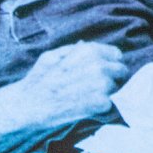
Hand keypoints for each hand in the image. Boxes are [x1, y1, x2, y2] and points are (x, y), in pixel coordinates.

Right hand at [12, 42, 129, 130]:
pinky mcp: (102, 103)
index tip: (102, 72)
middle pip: (121, 71)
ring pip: (116, 88)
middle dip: (112, 78)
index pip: (116, 55)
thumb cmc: (38, 79)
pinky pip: (109, 104)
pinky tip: (84, 107)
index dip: (109, 63)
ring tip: (85, 97)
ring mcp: (103, 85)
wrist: (31, 104)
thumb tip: (85, 45)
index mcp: (90, 51)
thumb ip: (72, 49)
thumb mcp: (52, 56)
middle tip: (94, 87)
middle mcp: (100, 65)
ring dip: (106, 93)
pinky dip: (100, 108)